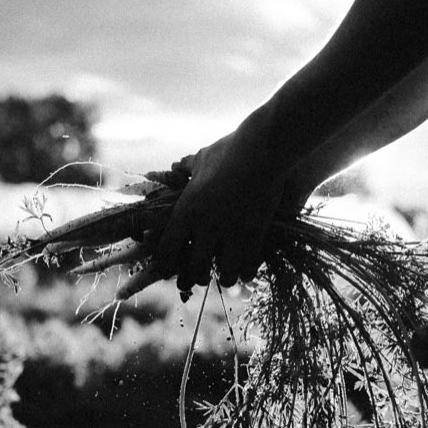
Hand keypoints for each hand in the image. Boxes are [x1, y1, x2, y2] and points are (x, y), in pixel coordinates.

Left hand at [152, 122, 285, 292]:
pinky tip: (246, 271)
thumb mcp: (201, 158)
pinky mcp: (255, 234)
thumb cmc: (229, 150)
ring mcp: (232, 232)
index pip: (166, 251)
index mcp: (186, 211)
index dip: (164, 266)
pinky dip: (247, 272)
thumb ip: (186, 169)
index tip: (168, 270)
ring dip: (224, 277)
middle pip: (194, 269)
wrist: (263, 149)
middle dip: (194, 278)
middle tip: (197, 278)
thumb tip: (174, 167)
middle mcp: (205, 227)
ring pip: (224, 273)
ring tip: (226, 276)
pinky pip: (249, 265)